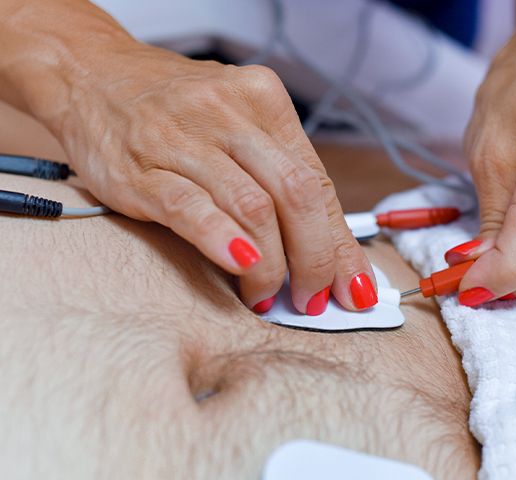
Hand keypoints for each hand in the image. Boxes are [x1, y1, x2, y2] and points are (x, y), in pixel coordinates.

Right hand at [54, 44, 376, 313]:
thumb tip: (328, 251)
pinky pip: (192, 208)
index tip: (352, 286)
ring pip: (252, 207)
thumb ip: (281, 178)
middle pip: (295, 194)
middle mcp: (229, 113)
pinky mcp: (142, 168)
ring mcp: (183, 137)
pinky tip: (240, 266)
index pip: (316, 182)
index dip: (339, 242)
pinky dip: (223, 241)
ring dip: (270, 265)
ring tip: (267, 295)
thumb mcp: (238, 127)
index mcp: (264, 101)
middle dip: (314, 258)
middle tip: (313, 297)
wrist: (90, 74)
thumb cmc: (175, 110)